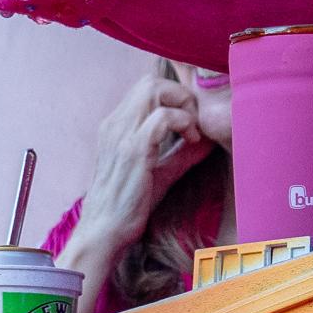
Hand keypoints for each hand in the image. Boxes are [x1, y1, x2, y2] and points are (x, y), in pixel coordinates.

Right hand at [74, 72, 213, 249]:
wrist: (104, 231)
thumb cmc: (129, 204)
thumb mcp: (159, 171)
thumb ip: (182, 152)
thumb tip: (208, 139)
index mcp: (117, 125)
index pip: (145, 88)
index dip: (173, 96)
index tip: (190, 121)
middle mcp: (115, 123)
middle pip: (150, 81)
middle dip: (180, 94)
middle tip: (194, 121)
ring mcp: (122, 134)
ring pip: (153, 89)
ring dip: (182, 104)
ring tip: (192, 130)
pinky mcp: (133, 150)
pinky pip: (162, 117)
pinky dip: (183, 122)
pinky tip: (191, 140)